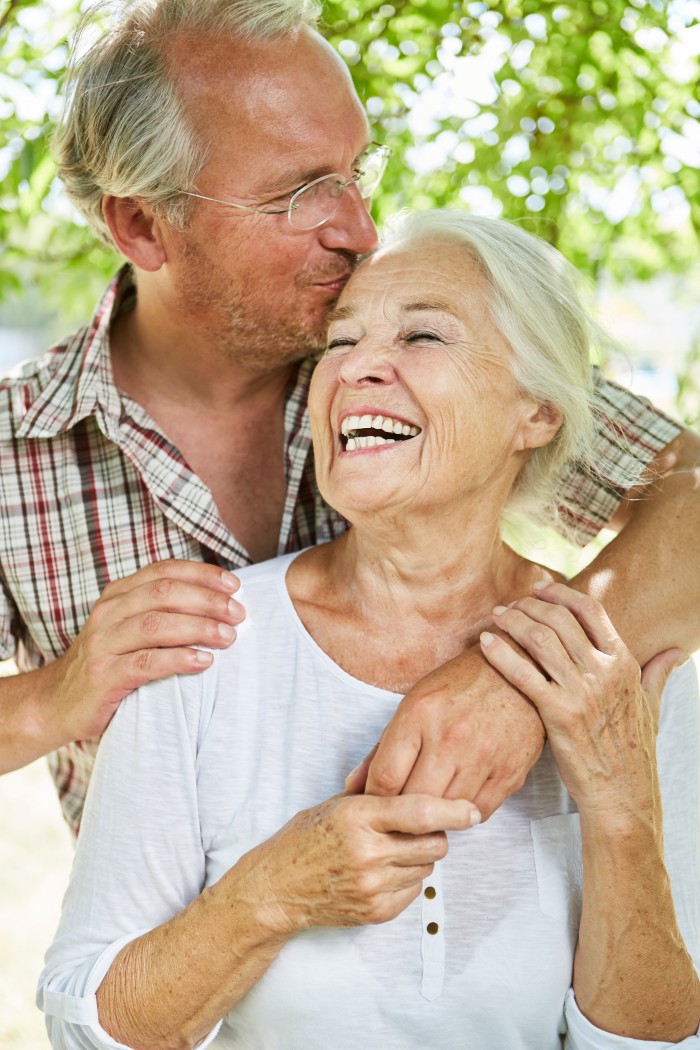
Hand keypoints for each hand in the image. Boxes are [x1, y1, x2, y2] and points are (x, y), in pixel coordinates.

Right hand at [43, 559, 243, 742]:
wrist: (56, 704)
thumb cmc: (108, 665)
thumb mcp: (130, 630)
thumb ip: (163, 613)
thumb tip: (220, 605)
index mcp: (118, 595)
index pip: (164, 571)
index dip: (202, 574)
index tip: (234, 585)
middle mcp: (108, 613)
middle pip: (164, 592)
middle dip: (207, 600)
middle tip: (238, 614)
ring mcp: (103, 644)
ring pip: (156, 624)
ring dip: (198, 627)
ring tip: (228, 636)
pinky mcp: (103, 676)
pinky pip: (145, 662)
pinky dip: (178, 659)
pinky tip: (203, 662)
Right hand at [250, 792, 479, 936]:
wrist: (276, 888)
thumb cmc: (306, 839)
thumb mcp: (336, 804)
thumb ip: (377, 795)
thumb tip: (422, 781)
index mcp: (358, 816)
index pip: (420, 812)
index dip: (452, 811)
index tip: (472, 810)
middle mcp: (368, 851)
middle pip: (434, 844)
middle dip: (435, 834)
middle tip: (416, 830)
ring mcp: (372, 885)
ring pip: (427, 868)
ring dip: (419, 858)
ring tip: (391, 851)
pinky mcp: (376, 911)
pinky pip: (414, 891)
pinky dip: (406, 880)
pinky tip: (382, 872)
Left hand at [345, 647, 545, 819]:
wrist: (520, 668)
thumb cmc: (462, 684)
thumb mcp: (415, 702)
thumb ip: (383, 747)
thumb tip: (354, 785)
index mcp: (419, 714)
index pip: (384, 778)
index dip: (375, 798)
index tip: (377, 801)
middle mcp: (450, 736)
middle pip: (413, 801)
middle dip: (403, 811)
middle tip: (401, 811)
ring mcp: (483, 756)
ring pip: (446, 812)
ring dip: (436, 815)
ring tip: (432, 806)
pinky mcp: (510, 772)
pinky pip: (479, 812)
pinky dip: (465, 813)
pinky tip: (460, 798)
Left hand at [481, 583, 686, 821]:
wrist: (622, 793)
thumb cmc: (632, 750)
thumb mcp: (652, 705)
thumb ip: (658, 672)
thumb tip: (677, 652)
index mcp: (624, 663)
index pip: (590, 609)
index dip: (560, 593)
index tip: (539, 589)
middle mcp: (603, 671)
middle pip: (559, 619)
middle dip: (529, 605)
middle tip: (510, 604)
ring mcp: (581, 691)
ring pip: (539, 639)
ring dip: (512, 621)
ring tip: (495, 617)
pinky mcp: (558, 713)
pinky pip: (523, 673)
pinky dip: (501, 653)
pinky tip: (486, 643)